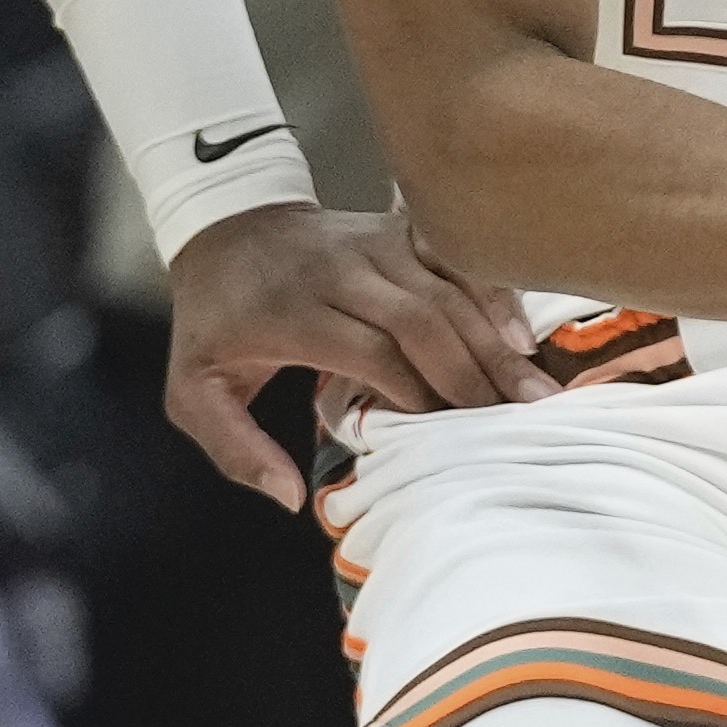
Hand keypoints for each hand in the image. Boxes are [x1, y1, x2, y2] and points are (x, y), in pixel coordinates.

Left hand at [163, 202, 543, 506]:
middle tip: (512, 426)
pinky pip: (456, 258)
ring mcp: (372, 242)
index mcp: (290, 310)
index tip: (443, 440)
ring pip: (448, 288)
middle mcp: (338, 268)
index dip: (416, 396)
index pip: (372, 351)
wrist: (225, 229)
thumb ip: (235, 449)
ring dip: (494, 342)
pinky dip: (492, 295)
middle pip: (423, 319)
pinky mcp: (396, 229)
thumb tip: (291, 497)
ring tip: (534, 394)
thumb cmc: (215, 322)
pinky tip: (519, 337)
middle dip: (471, 375)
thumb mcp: (192, 391)